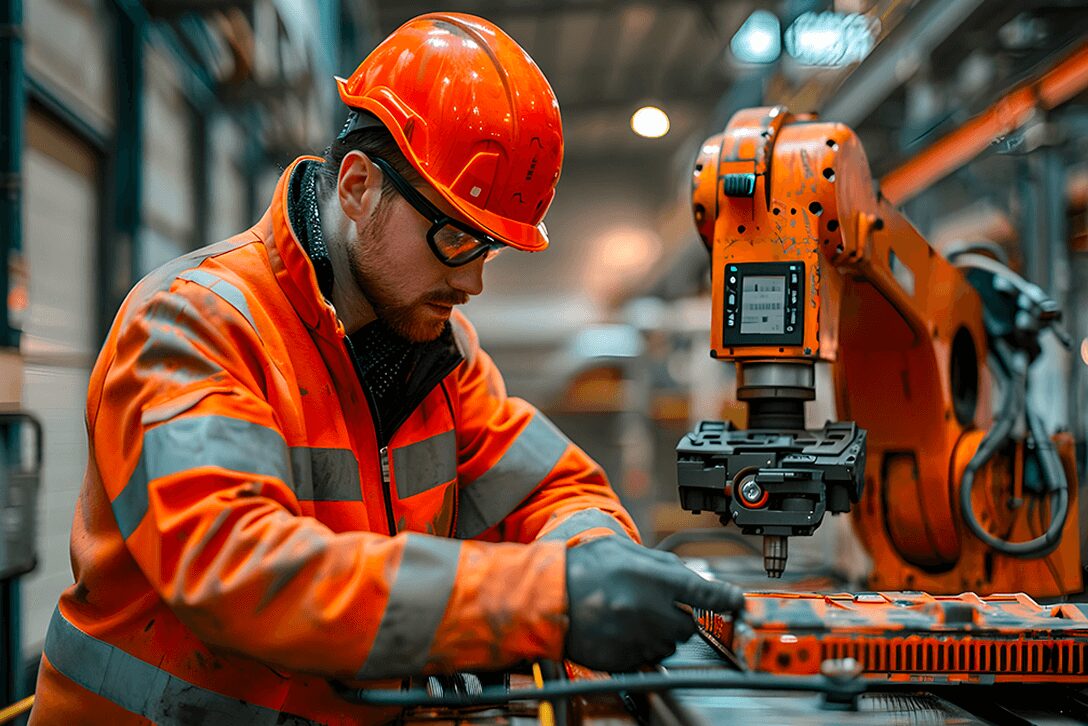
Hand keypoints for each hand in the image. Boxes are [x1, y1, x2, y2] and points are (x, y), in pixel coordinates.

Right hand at [563, 536, 743, 671]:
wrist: (548, 596)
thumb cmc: (583, 569)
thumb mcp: (625, 550)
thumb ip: (661, 564)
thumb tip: (688, 576)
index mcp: (654, 581)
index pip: (706, 595)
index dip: (728, 600)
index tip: (738, 603)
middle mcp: (651, 612)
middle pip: (689, 624)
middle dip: (680, 614)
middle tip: (657, 603)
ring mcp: (638, 639)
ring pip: (670, 644)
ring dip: (662, 632)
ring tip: (635, 615)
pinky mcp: (625, 659)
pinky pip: (648, 657)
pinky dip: (642, 646)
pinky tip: (623, 629)